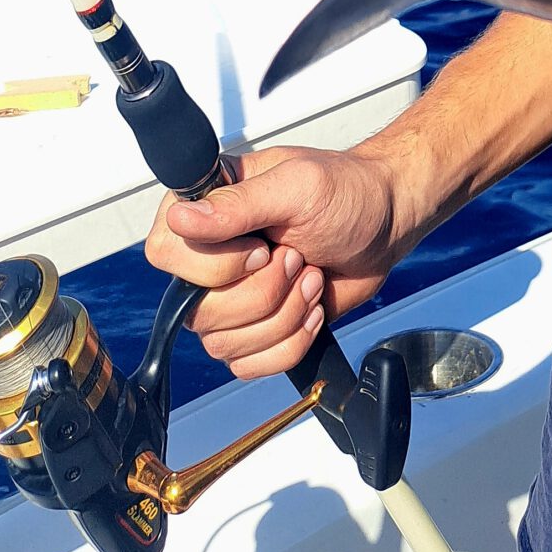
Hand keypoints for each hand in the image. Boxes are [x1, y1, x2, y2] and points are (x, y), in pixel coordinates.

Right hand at [144, 145, 401, 380]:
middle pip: (198, 311)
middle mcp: (210, 254)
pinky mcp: (254, 330)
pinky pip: (247, 366)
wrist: (385, 224)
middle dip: (265, 293)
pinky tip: (311, 308)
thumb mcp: (297, 186)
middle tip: (297, 257)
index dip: (214, 265)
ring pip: (223, 344)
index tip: (261, 249)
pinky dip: (290, 343)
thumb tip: (179, 218)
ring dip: (283, 316)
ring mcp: (229, 296)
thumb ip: (237, 205)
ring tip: (311, 277)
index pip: (166, 251)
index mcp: (208, 205)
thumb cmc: (347, 192)